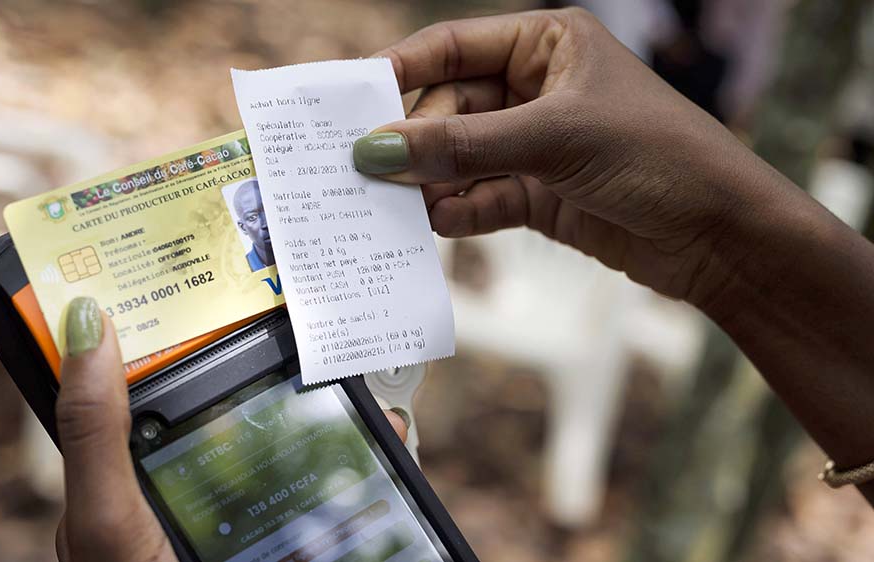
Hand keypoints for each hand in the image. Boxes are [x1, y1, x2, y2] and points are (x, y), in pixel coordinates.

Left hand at [53, 297, 409, 560]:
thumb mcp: (104, 512)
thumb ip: (93, 427)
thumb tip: (83, 320)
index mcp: (137, 457)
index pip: (160, 370)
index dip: (182, 323)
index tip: (219, 275)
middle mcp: (191, 471)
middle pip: (238, 395)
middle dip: (280, 356)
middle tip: (316, 311)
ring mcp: (243, 497)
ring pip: (291, 432)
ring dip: (331, 401)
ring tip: (363, 367)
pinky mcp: (287, 519)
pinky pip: (326, 474)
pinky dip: (358, 450)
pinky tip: (384, 431)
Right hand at [355, 8, 873, 503]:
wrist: (721, 237)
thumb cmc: (658, 157)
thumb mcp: (554, 139)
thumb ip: (462, 146)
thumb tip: (376, 149)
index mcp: (547, 46)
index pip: (452, 48)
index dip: (399, 72)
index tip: (348, 103)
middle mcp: (536, 91)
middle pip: (448, 109)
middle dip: (414, 142)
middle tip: (367, 172)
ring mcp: (534, 146)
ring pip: (458, 159)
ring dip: (430, 183)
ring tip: (392, 206)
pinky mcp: (538, 196)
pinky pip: (478, 199)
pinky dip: (457, 212)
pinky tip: (435, 225)